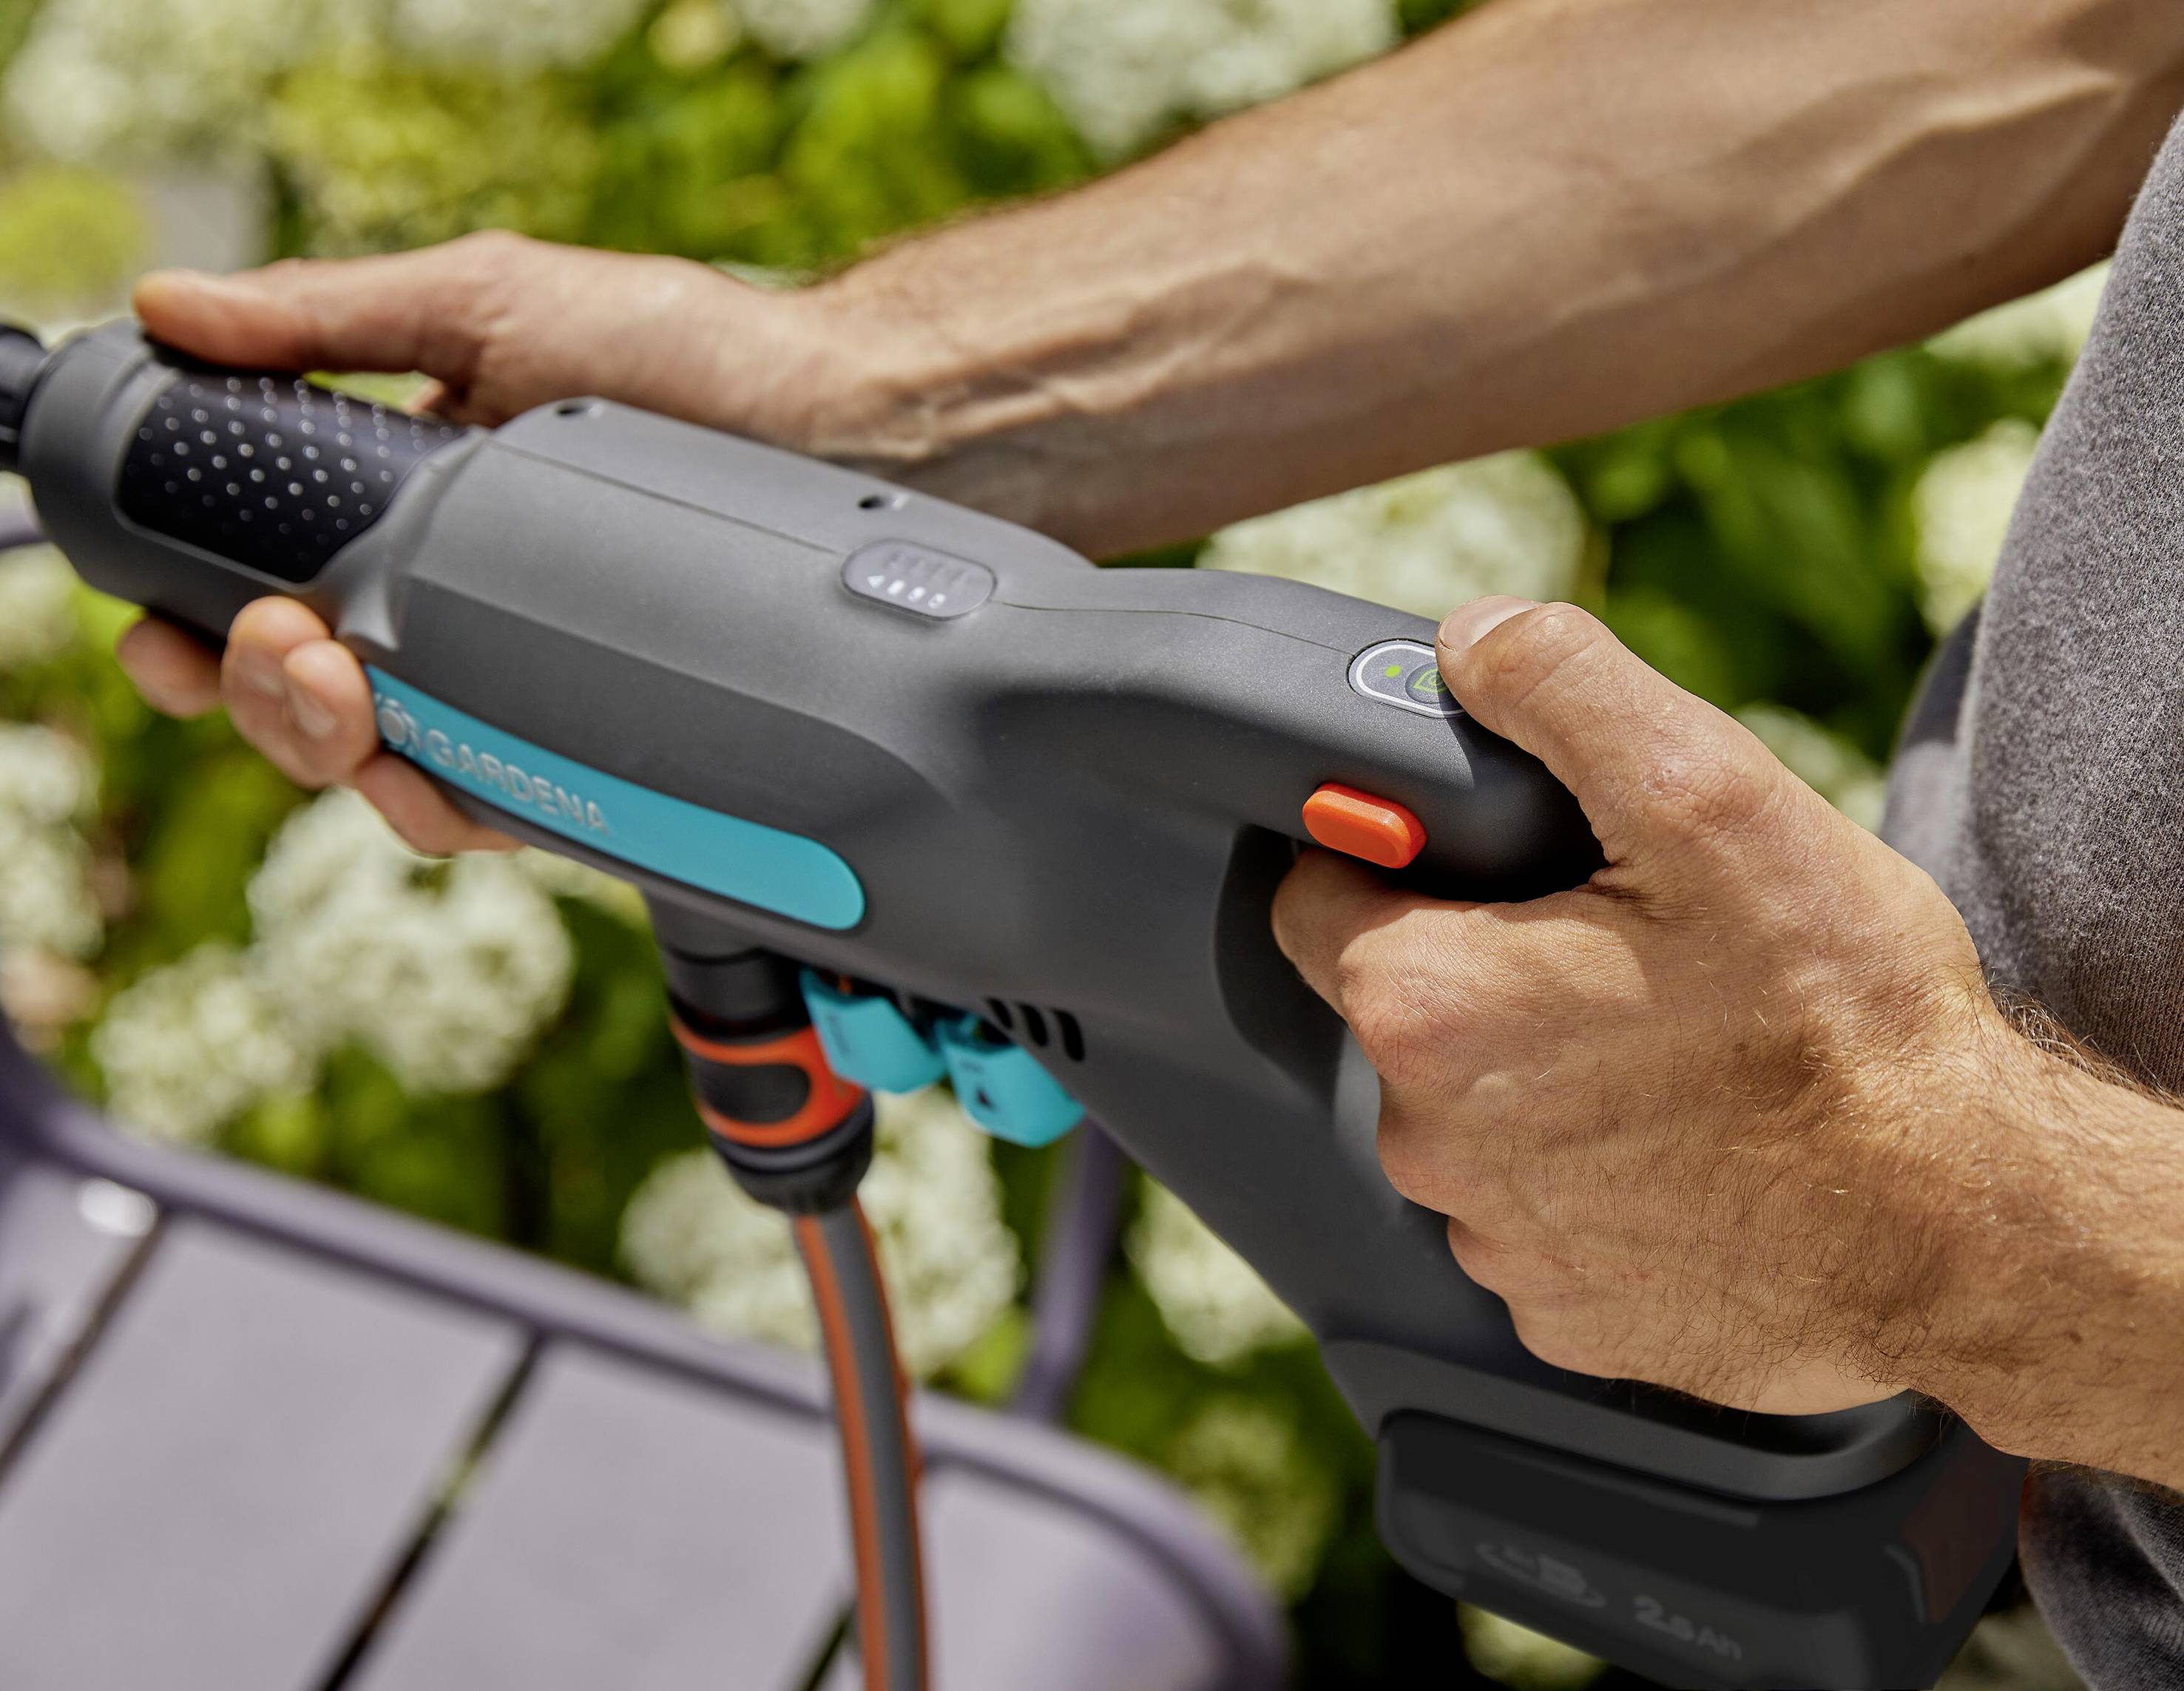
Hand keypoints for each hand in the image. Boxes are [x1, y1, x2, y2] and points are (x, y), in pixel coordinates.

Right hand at [113, 232, 848, 851]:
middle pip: (304, 700)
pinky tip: (427, 783)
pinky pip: (491, 810)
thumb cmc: (690, 354)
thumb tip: (172, 308)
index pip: (268, 594)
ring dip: (328, 752)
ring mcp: (522, 688)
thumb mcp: (494, 308)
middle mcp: (453, 612)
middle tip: (289, 648)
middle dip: (262, 693)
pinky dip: (440, 810)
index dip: (202, 631)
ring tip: (353, 702)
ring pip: (380, 768)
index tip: (171, 637)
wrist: (847, 428)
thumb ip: (335, 318)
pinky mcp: (596, 751)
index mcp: (406, 515)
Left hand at [1273, 597, 2023, 1418]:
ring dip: (1542, 1076)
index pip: (1313, 893)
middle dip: (1487, 965)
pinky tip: (1688, 1145)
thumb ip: (1560, 688)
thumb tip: (1469, 638)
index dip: (1391, 853)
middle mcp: (1426, 1140)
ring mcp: (1492, 1242)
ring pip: (1472, 1117)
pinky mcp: (1559, 1313)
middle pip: (1401, 1008)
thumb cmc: (1842, 1024)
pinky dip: (1592, 1175)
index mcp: (1424, 1006)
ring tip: (1674, 1047)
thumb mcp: (1706, 797)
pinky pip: (1538, 1213)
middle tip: (1621, 946)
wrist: (1968, 1227)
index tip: (1482, 855)